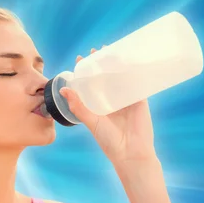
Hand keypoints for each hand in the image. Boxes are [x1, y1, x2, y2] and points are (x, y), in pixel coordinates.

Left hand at [60, 47, 156, 164]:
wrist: (131, 153)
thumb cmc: (109, 141)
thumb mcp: (91, 122)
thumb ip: (79, 106)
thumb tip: (63, 90)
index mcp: (99, 105)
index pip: (91, 84)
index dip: (86, 71)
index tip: (79, 59)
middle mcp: (112, 100)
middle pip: (106, 77)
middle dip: (101, 63)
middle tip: (96, 50)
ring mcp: (127, 99)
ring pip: (121, 77)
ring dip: (117, 63)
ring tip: (111, 50)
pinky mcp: (140, 100)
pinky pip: (138, 82)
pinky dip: (135, 71)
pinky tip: (130, 59)